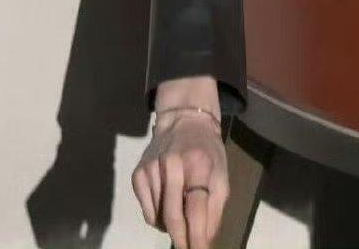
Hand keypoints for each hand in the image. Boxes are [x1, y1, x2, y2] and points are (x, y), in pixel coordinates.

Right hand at [131, 112, 228, 248]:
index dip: (197, 236)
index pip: (196, 208)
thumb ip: (215, 210)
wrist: (183, 121)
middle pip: (173, 216)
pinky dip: (158, 218)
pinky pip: (147, 212)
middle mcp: (171, 164)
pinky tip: (168, 204)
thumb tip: (204, 242)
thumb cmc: (207, 151)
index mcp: (198, 163)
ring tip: (182, 215)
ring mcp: (151, 168)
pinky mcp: (137, 174)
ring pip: (158, 218)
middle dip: (182, 239)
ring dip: (171, 228)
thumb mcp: (221, 175)